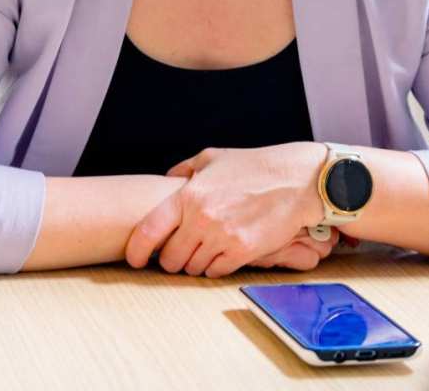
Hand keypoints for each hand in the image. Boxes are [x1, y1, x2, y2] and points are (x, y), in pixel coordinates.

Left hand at [125, 143, 325, 278]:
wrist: (294, 180)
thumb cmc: (255, 166)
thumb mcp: (213, 158)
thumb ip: (185, 170)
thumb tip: (167, 181)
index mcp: (190, 195)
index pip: (149, 230)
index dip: (137, 250)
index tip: (134, 258)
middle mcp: (202, 218)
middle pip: (170, 258)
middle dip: (171, 259)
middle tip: (178, 253)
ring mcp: (222, 237)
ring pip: (192, 268)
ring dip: (194, 263)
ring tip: (204, 249)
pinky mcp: (242, 252)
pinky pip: (216, 272)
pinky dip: (215, 266)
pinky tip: (222, 252)